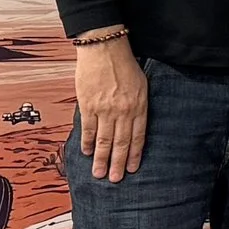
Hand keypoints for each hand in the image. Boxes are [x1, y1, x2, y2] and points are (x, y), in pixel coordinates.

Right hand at [75, 36, 147, 181]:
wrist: (104, 48)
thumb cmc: (125, 64)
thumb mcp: (141, 85)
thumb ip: (138, 106)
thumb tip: (133, 125)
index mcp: (139, 106)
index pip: (138, 136)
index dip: (135, 154)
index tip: (132, 169)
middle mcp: (123, 110)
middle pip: (121, 143)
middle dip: (118, 163)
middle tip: (115, 180)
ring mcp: (104, 109)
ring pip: (104, 140)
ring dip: (101, 159)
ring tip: (99, 174)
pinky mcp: (88, 105)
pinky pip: (88, 129)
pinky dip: (88, 142)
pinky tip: (87, 153)